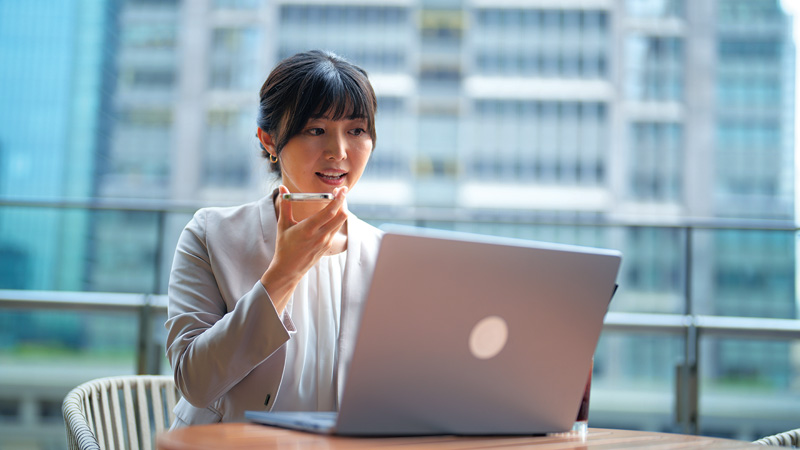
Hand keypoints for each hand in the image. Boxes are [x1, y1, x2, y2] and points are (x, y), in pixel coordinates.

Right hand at [260, 185, 348, 312]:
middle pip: (341, 216)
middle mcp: (320, 236)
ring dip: (341, 210)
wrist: (288, 269)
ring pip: (340, 222)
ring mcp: (326, 242)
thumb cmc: (284, 246)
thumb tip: (282, 187)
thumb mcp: (283, 225)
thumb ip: (285, 205)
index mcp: (309, 229)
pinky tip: (332, 214)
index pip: (329, 211)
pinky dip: (336, 219)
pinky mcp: (328, 246)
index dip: (338, 199)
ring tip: (337, 200)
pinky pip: (336, 229)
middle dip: (343, 202)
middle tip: (340, 191)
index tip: (341, 189)